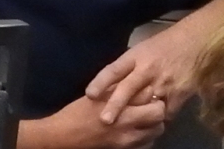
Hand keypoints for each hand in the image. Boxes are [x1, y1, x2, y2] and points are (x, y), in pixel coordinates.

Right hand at [20, 94, 167, 148]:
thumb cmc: (79, 111)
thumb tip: (138, 81)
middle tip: (150, 104)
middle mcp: (127, 123)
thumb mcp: (100, 93)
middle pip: (159, 113)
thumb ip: (120, 87)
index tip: (146, 88)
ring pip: (157, 130)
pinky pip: (148, 143)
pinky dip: (147, 136)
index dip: (150, 89)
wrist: (65, 136)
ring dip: (154, 123)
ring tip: (144, 118)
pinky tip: (138, 131)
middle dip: (158, 107)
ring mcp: (128, 140)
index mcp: (119, 103)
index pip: (149, 92)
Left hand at [85, 19, 202, 122]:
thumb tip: (109, 86)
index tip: (90, 95)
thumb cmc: (165, 45)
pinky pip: (165, 113)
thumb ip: (128, 68)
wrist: (196, 42)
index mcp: (136, 56)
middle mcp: (148, 69)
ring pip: (146, 104)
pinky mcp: (178, 94)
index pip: (115, 68)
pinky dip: (158, 121)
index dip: (101, 81)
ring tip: (125, 130)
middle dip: (116, 105)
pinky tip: (152, 126)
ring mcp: (163, 82)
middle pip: (128, 88)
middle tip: (104, 120)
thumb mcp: (143, 49)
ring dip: (136, 117)